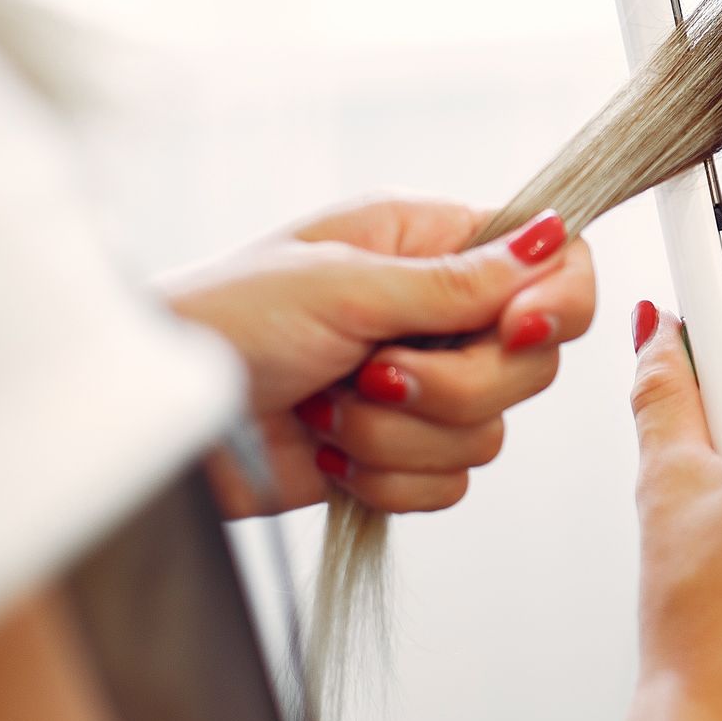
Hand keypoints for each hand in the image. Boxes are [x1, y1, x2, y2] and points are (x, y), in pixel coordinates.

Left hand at [160, 196, 594, 517]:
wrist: (164, 424)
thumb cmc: (223, 322)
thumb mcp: (342, 286)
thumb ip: (456, 280)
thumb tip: (554, 237)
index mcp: (431, 244)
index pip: (556, 263)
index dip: (557, 302)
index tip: (518, 329)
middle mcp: (439, 313)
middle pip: (533, 363)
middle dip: (454, 385)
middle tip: (375, 374)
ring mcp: (422, 386)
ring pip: (490, 432)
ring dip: (401, 437)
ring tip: (328, 409)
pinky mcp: (399, 454)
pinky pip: (450, 483)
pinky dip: (387, 479)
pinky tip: (328, 452)